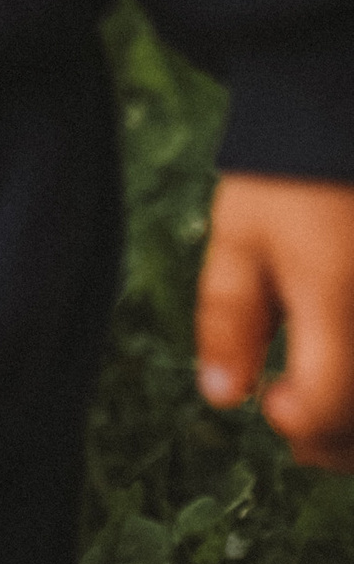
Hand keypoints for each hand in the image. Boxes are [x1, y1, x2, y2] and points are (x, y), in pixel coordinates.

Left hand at [195, 171, 353, 467]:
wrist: (342, 121)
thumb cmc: (288, 175)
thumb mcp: (241, 237)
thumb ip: (229, 318)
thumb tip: (223, 397)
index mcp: (339, 297)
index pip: (325, 404)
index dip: (296, 421)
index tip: (272, 403)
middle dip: (336, 442)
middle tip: (298, 429)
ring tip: (325, 416)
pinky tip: (346, 386)